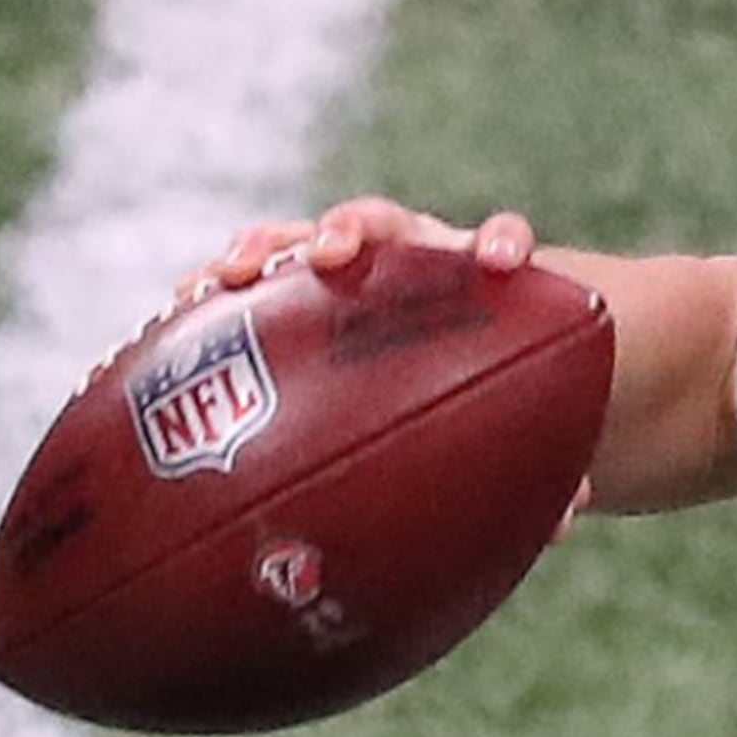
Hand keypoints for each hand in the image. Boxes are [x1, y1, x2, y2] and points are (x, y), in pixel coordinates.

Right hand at [175, 198, 590, 537]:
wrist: (458, 372)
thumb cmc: (498, 392)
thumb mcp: (524, 418)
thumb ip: (543, 454)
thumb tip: (575, 510)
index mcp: (476, 279)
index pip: (493, 240)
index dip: (499, 241)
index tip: (501, 259)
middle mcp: (404, 262)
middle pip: (378, 225)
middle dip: (351, 230)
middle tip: (330, 254)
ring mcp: (341, 275)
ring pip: (294, 246)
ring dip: (261, 252)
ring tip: (219, 280)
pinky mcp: (286, 301)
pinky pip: (241, 298)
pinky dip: (207, 307)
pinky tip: (161, 333)